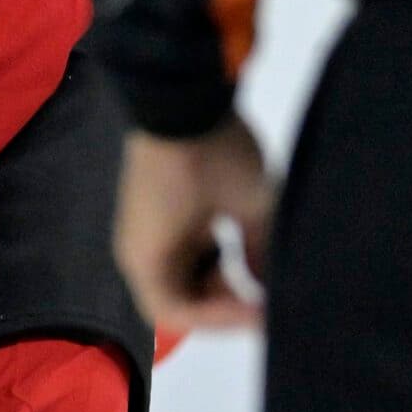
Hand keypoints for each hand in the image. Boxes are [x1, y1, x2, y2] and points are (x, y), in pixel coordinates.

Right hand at [114, 116, 273, 329]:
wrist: (178, 92)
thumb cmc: (210, 156)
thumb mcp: (253, 205)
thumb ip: (265, 253)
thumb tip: (275, 285)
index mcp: (147, 258)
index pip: (177, 312)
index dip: (222, 319)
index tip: (263, 311)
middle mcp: (136, 251)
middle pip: (174, 297)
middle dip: (220, 298)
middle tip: (260, 285)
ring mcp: (141, 229)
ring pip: (177, 273)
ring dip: (214, 274)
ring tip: (251, 257)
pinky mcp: (151, 209)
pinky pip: (176, 248)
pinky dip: (205, 252)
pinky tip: (233, 231)